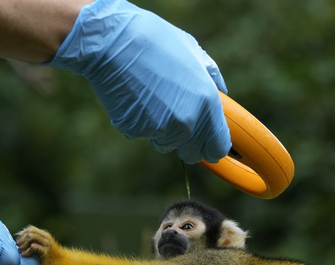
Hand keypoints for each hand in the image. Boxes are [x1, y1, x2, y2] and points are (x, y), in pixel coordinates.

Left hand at [16, 225, 54, 260]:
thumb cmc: (47, 258)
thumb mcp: (41, 247)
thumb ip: (33, 242)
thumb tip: (19, 240)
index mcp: (44, 235)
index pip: (30, 229)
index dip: (22, 234)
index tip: (17, 241)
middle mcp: (46, 238)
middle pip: (30, 232)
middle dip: (22, 239)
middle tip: (18, 246)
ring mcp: (46, 244)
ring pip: (31, 237)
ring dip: (24, 243)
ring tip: (20, 251)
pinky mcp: (46, 252)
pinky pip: (34, 246)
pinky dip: (27, 251)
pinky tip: (25, 256)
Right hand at [47, 0, 230, 163]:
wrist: (113, 41)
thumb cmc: (153, 40)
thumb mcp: (192, 51)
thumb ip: (211, 77)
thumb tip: (221, 92)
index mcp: (207, 102)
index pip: (218, 146)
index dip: (212, 148)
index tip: (205, 145)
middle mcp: (188, 121)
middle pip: (192, 154)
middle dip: (185, 143)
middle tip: (173, 118)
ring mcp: (162, 129)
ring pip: (165, 143)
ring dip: (160, 130)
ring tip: (149, 96)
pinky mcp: (137, 131)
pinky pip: (141, 134)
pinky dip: (138, 122)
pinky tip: (133, 96)